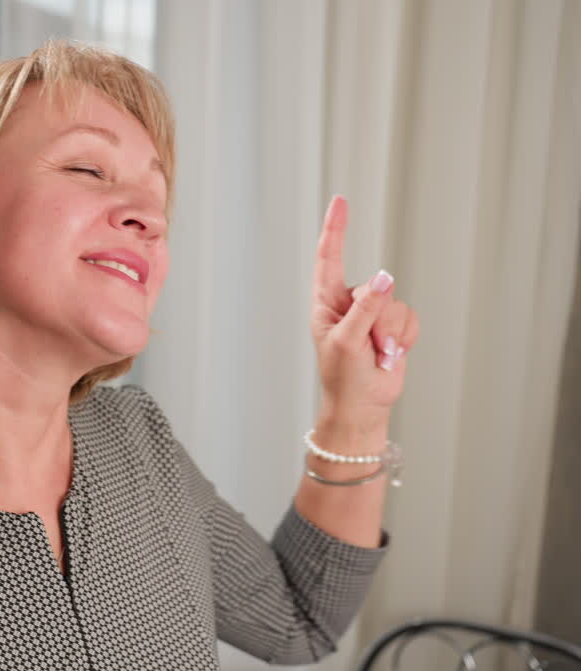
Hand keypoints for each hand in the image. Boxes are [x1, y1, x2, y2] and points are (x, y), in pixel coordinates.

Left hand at [310, 196, 419, 429]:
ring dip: (391, 334)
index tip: (340, 200)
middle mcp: (348, 302)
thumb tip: (383, 277)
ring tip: (378, 355)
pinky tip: (391, 355)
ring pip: (396, 303)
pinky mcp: (392, 325)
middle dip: (379, 320)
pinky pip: (409, 317)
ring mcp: (372, 313)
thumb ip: (366, 308)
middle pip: (376, 288)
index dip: (335, 229)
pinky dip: (404, 338)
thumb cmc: (343, 376)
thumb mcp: (347, 341)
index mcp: (325, 302)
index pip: (329, 258)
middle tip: (370, 348)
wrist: (363, 405)